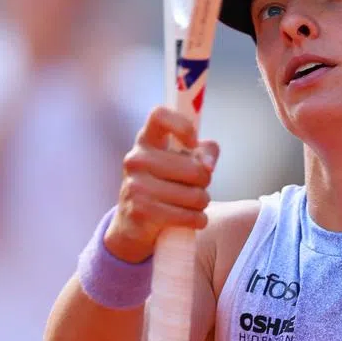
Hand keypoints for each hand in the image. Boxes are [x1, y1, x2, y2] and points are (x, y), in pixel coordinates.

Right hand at [105, 106, 218, 262]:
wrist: (133, 225)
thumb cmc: (165, 186)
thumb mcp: (183, 162)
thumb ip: (204, 152)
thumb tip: (208, 164)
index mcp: (146, 140)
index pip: (159, 115)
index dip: (183, 126)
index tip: (193, 144)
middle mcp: (136, 159)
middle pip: (194, 168)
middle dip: (205, 181)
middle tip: (198, 188)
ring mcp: (135, 185)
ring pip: (194, 195)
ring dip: (202, 204)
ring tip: (193, 205)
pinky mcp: (140, 210)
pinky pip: (188, 216)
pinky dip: (198, 220)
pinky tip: (193, 219)